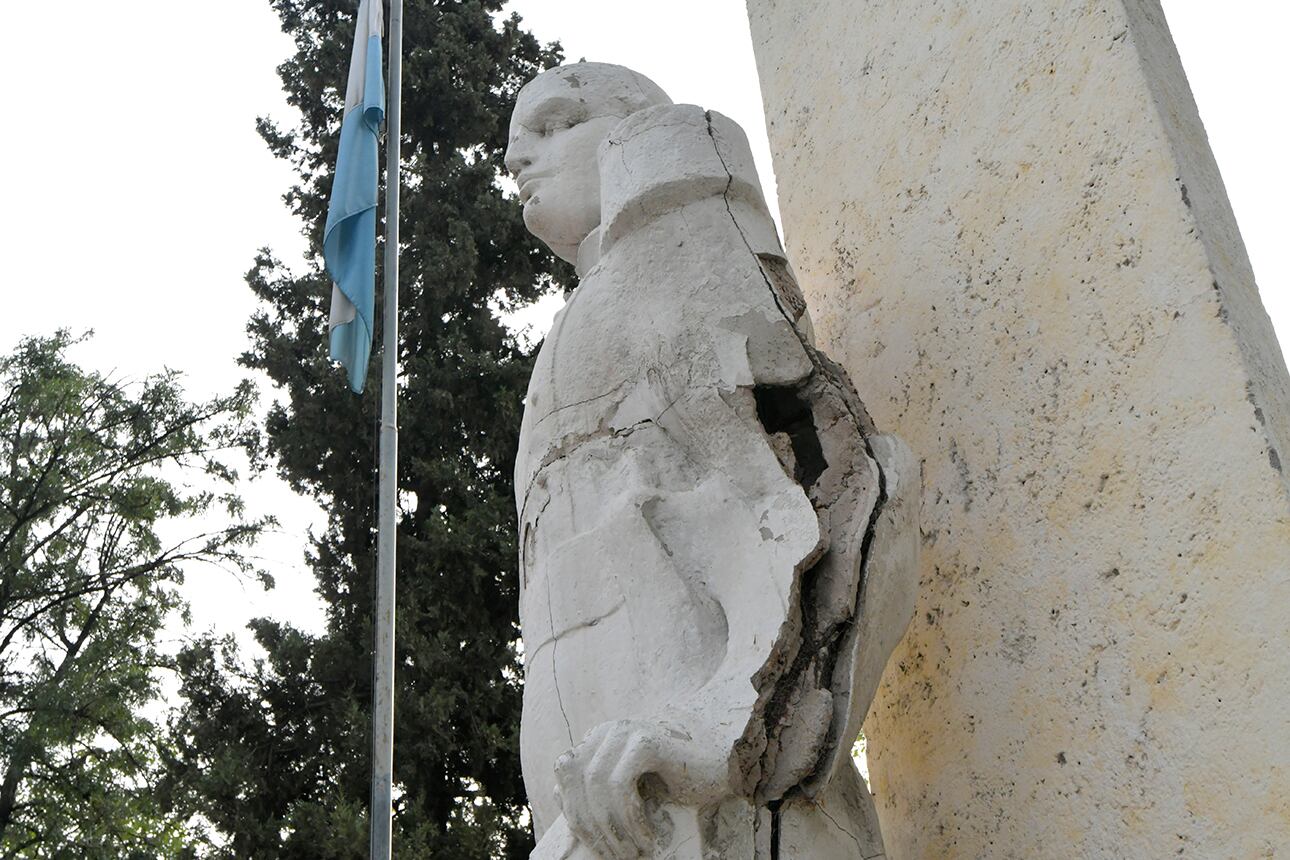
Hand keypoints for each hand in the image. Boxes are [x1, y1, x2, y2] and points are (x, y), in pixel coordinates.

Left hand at [553, 718, 730, 859]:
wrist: (723, 762)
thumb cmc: (677, 778)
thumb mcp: (629, 788)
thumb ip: (595, 788)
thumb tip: (556, 794)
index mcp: (598, 739)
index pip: (565, 776)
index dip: (573, 813)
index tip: (595, 844)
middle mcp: (607, 730)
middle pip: (578, 783)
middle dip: (592, 826)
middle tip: (614, 855)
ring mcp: (626, 731)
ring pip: (597, 786)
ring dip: (612, 827)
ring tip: (631, 851)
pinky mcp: (646, 741)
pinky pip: (620, 785)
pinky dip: (629, 818)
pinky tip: (646, 837)